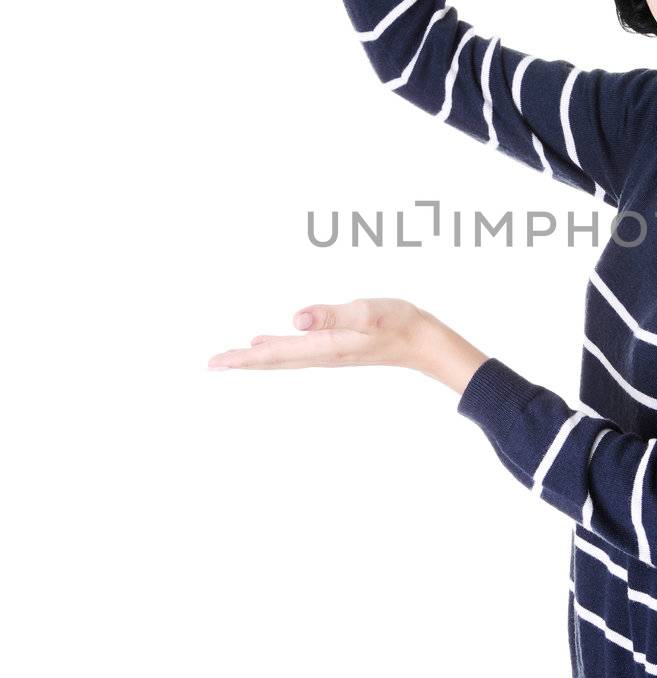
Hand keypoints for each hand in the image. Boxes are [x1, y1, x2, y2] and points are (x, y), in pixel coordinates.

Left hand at [208, 297, 427, 371]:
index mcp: (323, 346)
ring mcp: (328, 353)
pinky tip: (268, 341)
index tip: (216, 363)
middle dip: (241, 362)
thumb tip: (295, 318)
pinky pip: (295, 352)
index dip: (243, 358)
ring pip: (282, 358)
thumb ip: (332, 315)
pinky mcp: (335, 348)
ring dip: (255, 358)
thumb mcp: (366, 313)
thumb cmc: (398, 323)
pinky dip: (275, 349)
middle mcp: (321, 354)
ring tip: (232, 357)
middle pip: (272, 360)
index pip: (274, 354)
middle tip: (212, 364)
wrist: (423, 342)